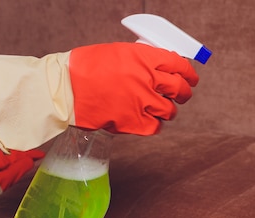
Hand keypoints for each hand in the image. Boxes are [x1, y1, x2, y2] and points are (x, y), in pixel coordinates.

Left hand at [0, 148, 44, 197]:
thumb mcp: (2, 180)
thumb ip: (17, 170)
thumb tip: (30, 162)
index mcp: (2, 157)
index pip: (21, 154)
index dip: (32, 155)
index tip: (41, 155)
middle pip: (16, 154)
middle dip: (26, 156)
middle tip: (37, 157)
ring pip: (9, 157)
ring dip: (18, 159)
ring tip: (27, 161)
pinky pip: (3, 159)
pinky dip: (11, 162)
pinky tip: (12, 166)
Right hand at [68, 42, 198, 134]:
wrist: (64, 89)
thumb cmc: (86, 69)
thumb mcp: (118, 53)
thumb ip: (142, 61)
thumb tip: (162, 70)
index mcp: (143, 57)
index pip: (178, 64)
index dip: (188, 73)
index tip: (190, 78)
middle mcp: (146, 79)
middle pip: (179, 89)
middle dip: (184, 93)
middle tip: (182, 95)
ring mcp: (141, 102)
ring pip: (170, 110)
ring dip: (167, 110)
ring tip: (158, 108)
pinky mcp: (133, 122)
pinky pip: (155, 127)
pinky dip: (153, 125)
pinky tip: (147, 121)